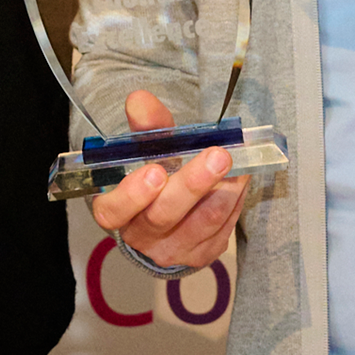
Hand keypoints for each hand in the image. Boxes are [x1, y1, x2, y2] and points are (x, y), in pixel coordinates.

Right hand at [88, 90, 246, 270]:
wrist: (171, 214)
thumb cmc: (156, 174)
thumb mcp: (148, 149)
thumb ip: (147, 126)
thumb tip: (139, 99)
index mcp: (117, 210)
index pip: (115, 210)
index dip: (133, 194)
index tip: (155, 171)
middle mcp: (141, 236)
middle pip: (164, 215)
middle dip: (193, 184)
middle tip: (218, 156)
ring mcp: (173, 250)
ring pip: (203, 222)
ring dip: (224, 188)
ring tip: (235, 161)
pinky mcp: (202, 254)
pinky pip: (223, 228)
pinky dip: (235, 199)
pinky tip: (239, 178)